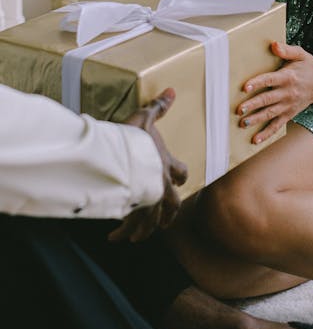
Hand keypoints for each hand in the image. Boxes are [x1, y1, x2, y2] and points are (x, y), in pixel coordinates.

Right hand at [108, 89, 187, 242]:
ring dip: (146, 229)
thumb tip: (171, 90)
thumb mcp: (145, 118)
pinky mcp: (133, 210)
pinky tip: (115, 237)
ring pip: (152, 220)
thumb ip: (158, 107)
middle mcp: (161, 186)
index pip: (181, 172)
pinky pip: (129, 225)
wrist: (121, 159)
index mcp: (166, 165)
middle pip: (172, 204)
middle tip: (167, 222)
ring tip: (139, 236)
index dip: (181, 176)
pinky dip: (123, 232)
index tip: (181, 181)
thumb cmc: (134, 139)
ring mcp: (148, 200)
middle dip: (169, 213)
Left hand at [237, 42, 312, 144]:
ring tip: (243, 123)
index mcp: (288, 77)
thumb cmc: (308, 67)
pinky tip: (255, 140)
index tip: (245, 87)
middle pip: (267, 99)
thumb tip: (274, 45)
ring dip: (256, 119)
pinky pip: (277, 125)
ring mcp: (288, 105)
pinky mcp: (289, 114)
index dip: (257, 83)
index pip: (270, 80)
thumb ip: (287, 50)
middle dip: (252, 105)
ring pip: (270, 114)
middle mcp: (287, 93)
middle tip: (239, 109)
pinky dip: (266, 134)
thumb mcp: (301, 54)